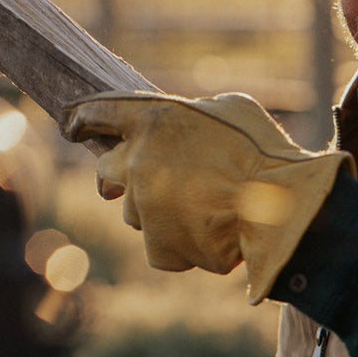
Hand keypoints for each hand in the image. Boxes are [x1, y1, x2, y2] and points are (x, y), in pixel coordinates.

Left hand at [61, 91, 353, 302]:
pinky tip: (209, 236)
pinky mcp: (159, 246)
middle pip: (106, 172)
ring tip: (203, 209)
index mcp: (153, 118)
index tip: (75, 126)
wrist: (283, 207)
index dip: (83, 119)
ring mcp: (145, 208)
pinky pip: (159, 247)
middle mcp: (138, 162)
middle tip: (145, 180)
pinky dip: (180, 244)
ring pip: (136, 212)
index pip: (99, 113)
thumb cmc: (264, 152)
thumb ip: (196, 113)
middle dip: (117, 178)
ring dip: (158, 211)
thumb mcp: (232, 109)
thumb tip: (187, 126)